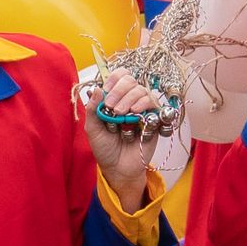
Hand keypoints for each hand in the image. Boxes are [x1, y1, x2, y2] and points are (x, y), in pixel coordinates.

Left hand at [83, 72, 163, 209]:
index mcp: (115, 99)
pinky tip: (134, 113)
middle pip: (131, 81)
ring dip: (129, 99)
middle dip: (120, 90)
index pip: (119, 77)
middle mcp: (129, 101)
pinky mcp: (154, 119)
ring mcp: (142, 109)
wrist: (118, 168)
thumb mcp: (92, 129)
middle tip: (111, 107)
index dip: (114, 78)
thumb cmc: (105, 148)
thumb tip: (97, 89)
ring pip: (142, 91)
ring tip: (120, 114)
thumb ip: (93, 109)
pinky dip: (144, 104)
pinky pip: (153, 104)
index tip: (107, 89)